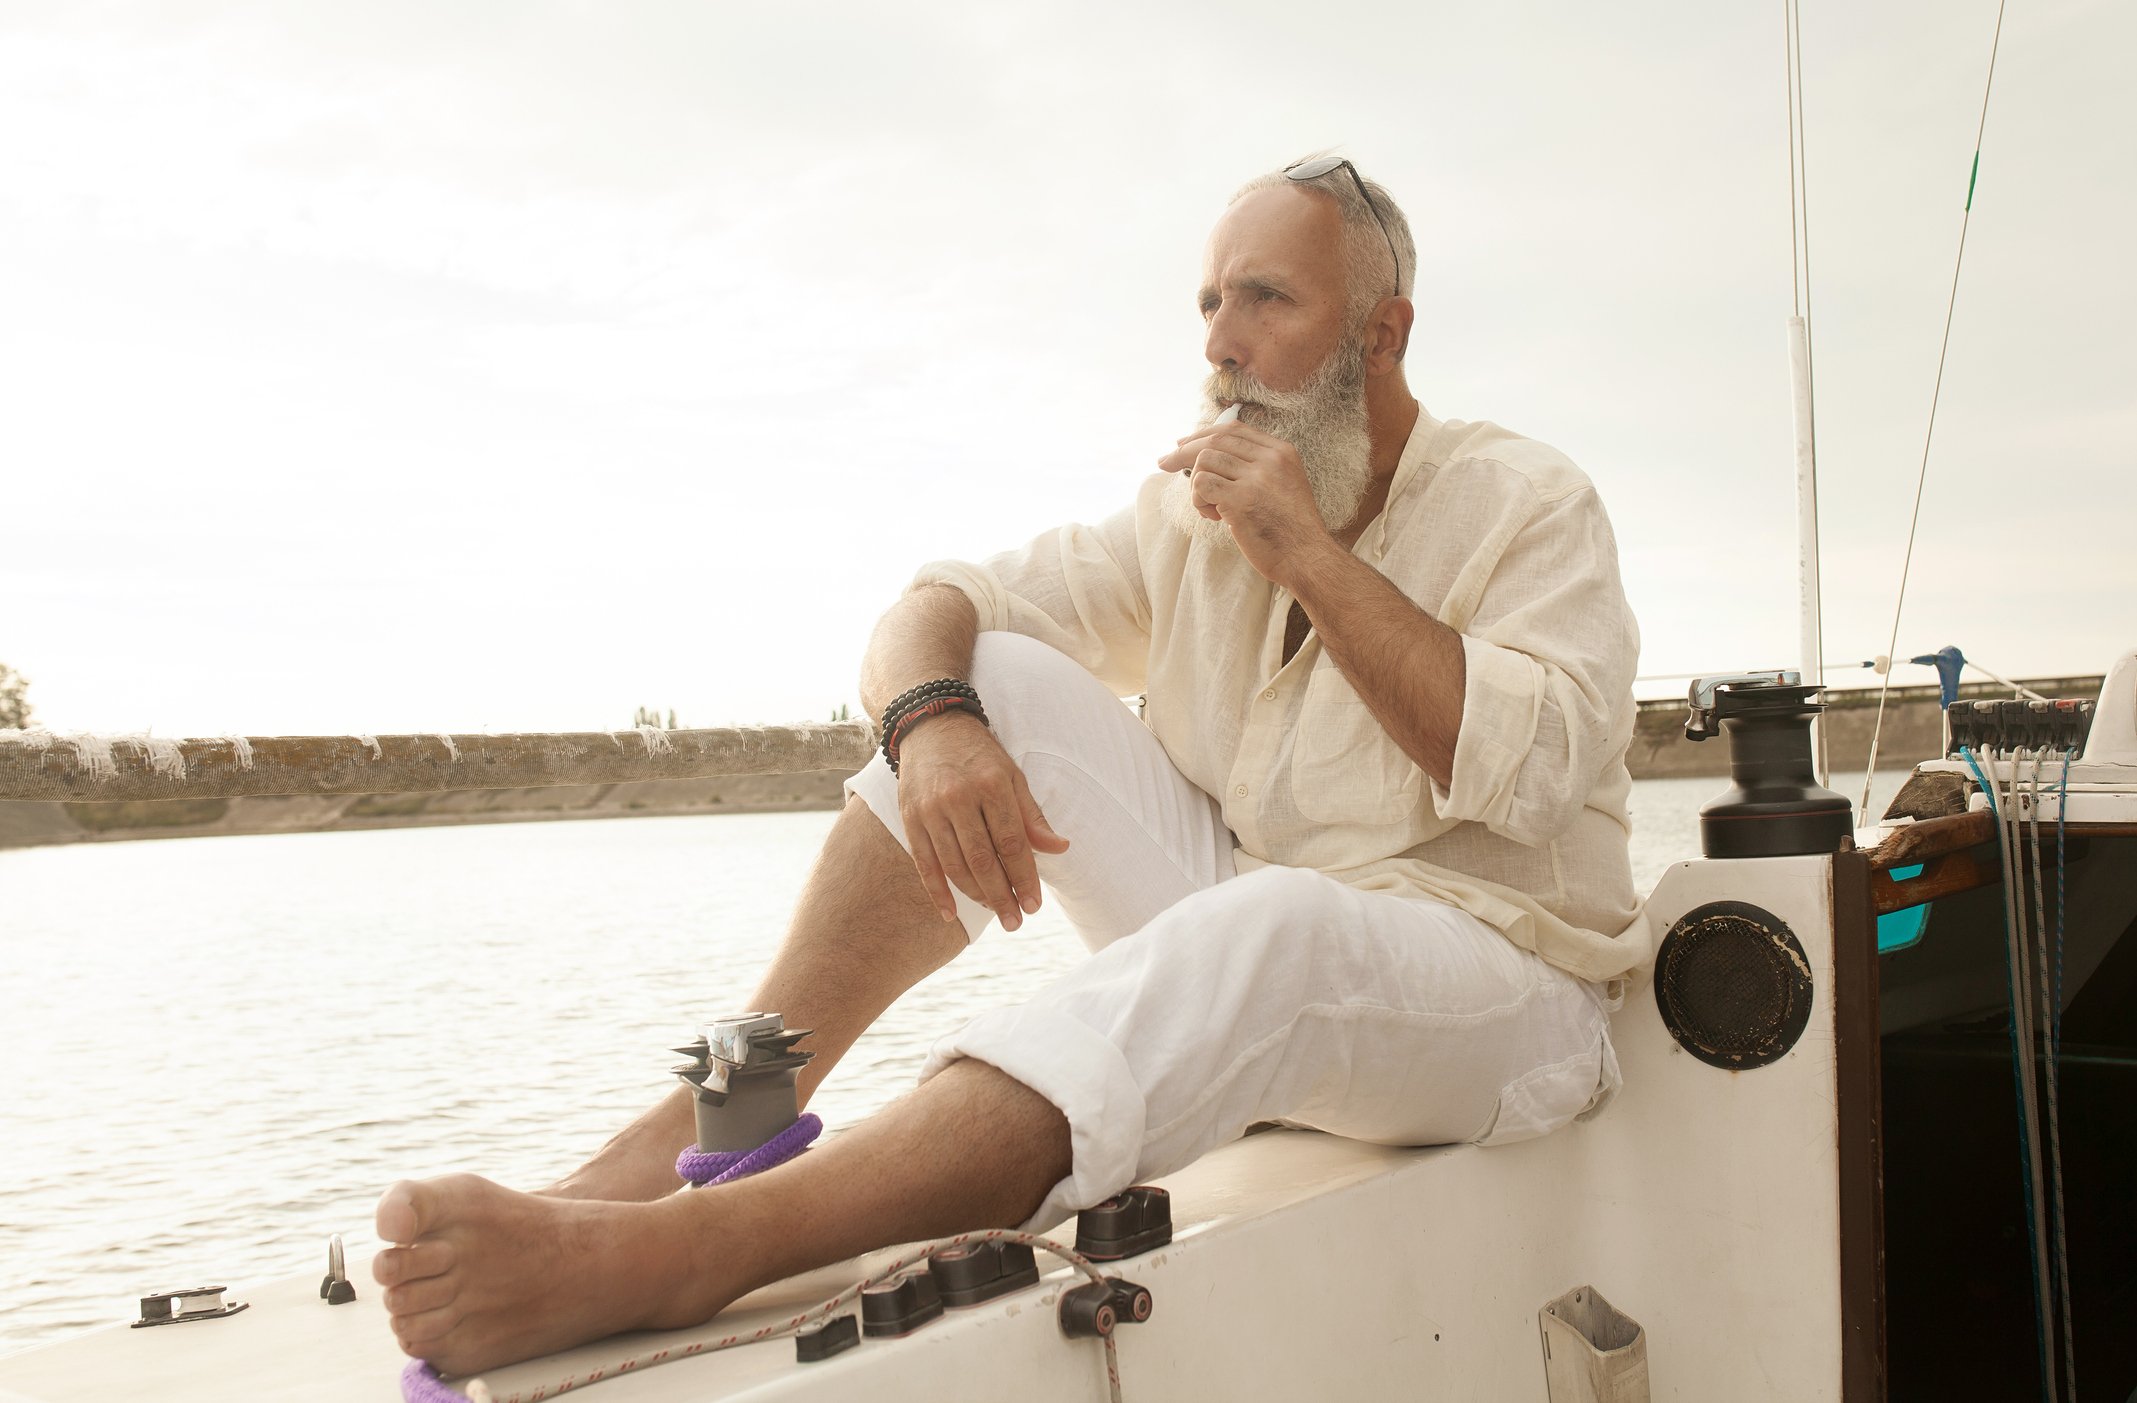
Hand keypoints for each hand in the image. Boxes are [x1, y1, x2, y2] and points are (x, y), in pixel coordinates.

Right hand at [894, 712, 1068, 930]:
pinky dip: (937, 892)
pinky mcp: (909, 818)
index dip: (1025, 877)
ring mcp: (930, 810)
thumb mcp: (1012, 776)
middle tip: (1017, 922)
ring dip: (976, 896)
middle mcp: (959, 797)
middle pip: (983, 859)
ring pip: (954, 865)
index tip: (1035, 905)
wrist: (930, 726)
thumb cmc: (979, 755)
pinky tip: (950, 914)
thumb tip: (1060, 848)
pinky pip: (923, 864)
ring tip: (996, 912)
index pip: (1012, 842)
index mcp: (992, 784)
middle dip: (1003, 896)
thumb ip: (1032, 816)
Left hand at [1156, 419, 1333, 583]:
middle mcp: (1269, 459)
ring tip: (1210, 508)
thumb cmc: (1291, 529)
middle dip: (1183, 451)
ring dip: (1196, 486)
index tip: (1183, 442)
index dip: (1203, 434)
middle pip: (1214, 440)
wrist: (1307, 557)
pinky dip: (1198, 500)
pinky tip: (1213, 516)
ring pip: (1204, 461)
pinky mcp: (1241, 500)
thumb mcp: (1284, 485)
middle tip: (1165, 463)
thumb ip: (1257, 468)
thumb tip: (1210, 458)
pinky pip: (1202, 485)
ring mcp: (1256, 478)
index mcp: (1281, 452)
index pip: (1234, 429)